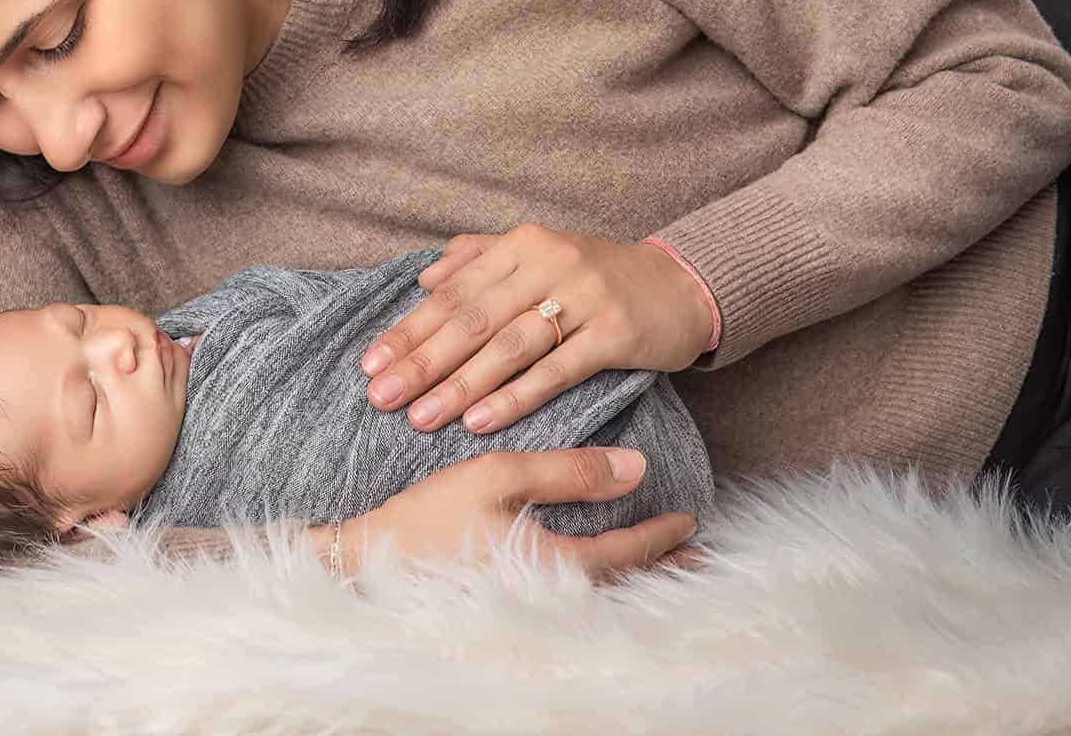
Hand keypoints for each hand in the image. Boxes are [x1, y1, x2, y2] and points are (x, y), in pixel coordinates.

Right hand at [342, 447, 699, 580]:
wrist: (369, 561)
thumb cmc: (430, 517)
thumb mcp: (496, 476)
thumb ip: (567, 470)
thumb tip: (635, 466)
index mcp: (553, 563)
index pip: (625, 551)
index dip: (660, 535)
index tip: (688, 519)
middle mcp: (549, 593)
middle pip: (623, 584)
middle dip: (664, 570)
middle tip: (701, 561)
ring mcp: (529, 604)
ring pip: (601, 592)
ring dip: (637, 577)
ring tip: (664, 567)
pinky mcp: (507, 601)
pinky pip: (574, 595)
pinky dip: (602, 582)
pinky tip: (600, 571)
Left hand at [362, 222, 716, 434]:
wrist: (681, 285)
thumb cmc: (597, 277)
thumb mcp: (539, 254)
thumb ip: (480, 259)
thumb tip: (424, 279)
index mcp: (522, 245)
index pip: (452, 292)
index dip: (409, 329)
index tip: (371, 364)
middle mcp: (547, 264)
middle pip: (471, 320)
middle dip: (421, 362)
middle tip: (381, 397)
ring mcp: (583, 297)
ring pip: (507, 347)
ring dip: (459, 385)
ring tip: (420, 417)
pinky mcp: (614, 332)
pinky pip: (555, 370)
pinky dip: (515, 396)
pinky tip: (480, 421)